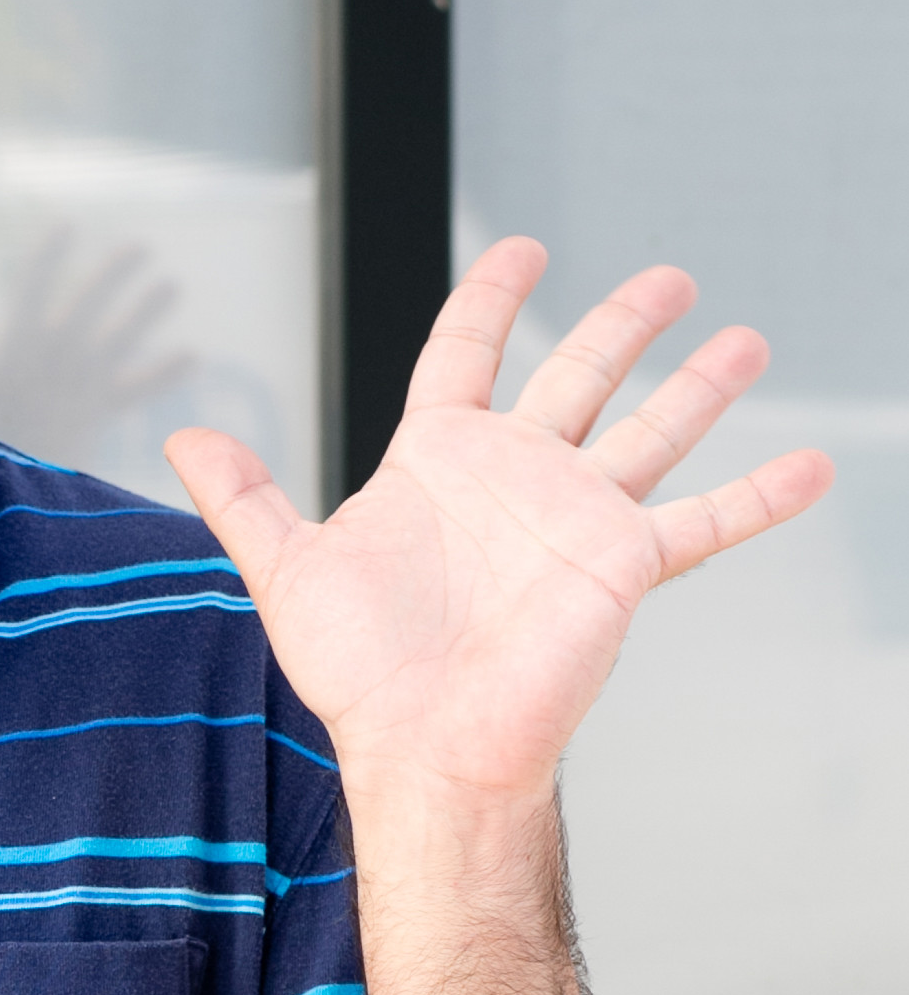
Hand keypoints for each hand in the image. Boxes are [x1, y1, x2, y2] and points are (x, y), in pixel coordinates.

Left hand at [165, 239, 831, 813]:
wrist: (424, 744)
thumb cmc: (359, 672)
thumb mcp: (285, 566)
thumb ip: (243, 496)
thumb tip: (182, 434)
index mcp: (438, 462)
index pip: (466, 354)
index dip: (489, 299)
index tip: (520, 250)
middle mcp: (515, 479)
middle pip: (578, 376)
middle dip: (624, 325)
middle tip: (671, 277)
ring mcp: (574, 518)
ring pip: (650, 431)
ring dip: (699, 385)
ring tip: (745, 339)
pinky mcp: (621, 564)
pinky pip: (703, 520)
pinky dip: (759, 495)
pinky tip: (812, 466)